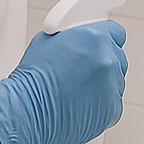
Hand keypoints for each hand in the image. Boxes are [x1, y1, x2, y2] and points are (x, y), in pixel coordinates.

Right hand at [0, 21, 127, 143]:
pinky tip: (80, 104)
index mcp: (94, 38)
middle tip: (82, 71)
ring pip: (115, 81)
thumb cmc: (32, 79)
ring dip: (102, 84)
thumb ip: (74, 36)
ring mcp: (112, 85)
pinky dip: (101, 105)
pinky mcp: (112, 109)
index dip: (105, 39)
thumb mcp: (49, 40)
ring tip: (76, 91)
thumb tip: (81, 38)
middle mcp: (107, 60)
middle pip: (116, 57)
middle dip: (102, 62)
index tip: (99, 46)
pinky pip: (113, 103)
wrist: (27, 111)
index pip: (115, 33)